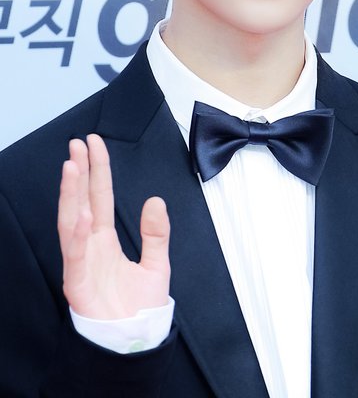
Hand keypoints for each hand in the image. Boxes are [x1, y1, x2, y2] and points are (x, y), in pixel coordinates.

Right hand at [58, 134, 169, 318]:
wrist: (134, 341)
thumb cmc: (138, 308)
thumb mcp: (157, 264)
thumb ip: (156, 233)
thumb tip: (156, 201)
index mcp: (105, 239)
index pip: (99, 195)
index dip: (97, 169)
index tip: (93, 144)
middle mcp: (90, 245)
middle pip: (82, 200)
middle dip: (79, 171)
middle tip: (77, 144)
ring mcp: (81, 261)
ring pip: (72, 220)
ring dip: (72, 193)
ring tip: (73, 166)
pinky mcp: (78, 281)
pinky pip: (75, 253)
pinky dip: (77, 232)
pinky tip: (81, 211)